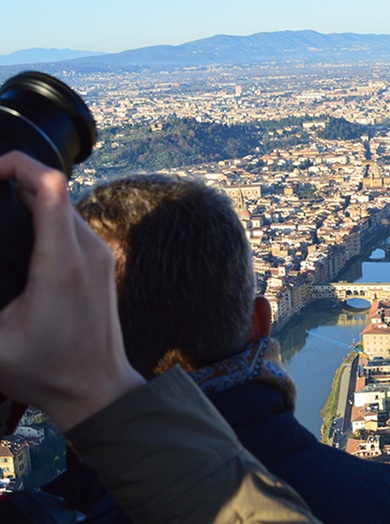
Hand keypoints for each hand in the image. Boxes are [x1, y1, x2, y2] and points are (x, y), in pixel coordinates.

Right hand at [0, 152, 144, 430]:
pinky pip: (72, 223)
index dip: (16, 164)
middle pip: (54, 189)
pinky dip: (44, 214)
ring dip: (30, 196)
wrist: (98, 390)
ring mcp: (99, 255)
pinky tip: (18, 229)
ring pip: (64, 204)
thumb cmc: (47, 372)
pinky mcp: (102, 263)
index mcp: (61, 263)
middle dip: (15, 178)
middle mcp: (87, 251)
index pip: (49, 186)